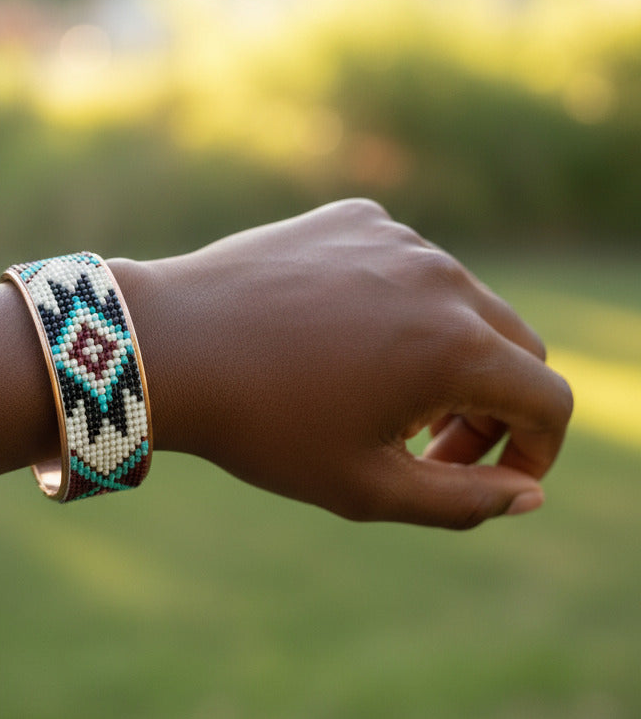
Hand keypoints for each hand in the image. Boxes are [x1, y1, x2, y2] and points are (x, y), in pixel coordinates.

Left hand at [110, 200, 572, 528]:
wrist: (170, 344)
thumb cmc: (264, 426)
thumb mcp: (367, 487)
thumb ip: (465, 501)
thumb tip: (531, 492)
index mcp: (458, 347)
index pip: (549, 400)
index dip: (536, 450)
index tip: (488, 476)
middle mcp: (443, 278)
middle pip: (516, 347)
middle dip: (494, 405)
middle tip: (430, 445)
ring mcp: (398, 238)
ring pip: (464, 302)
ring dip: (450, 354)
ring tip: (381, 395)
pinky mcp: (356, 217)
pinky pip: (409, 264)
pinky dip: (401, 305)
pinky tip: (341, 338)